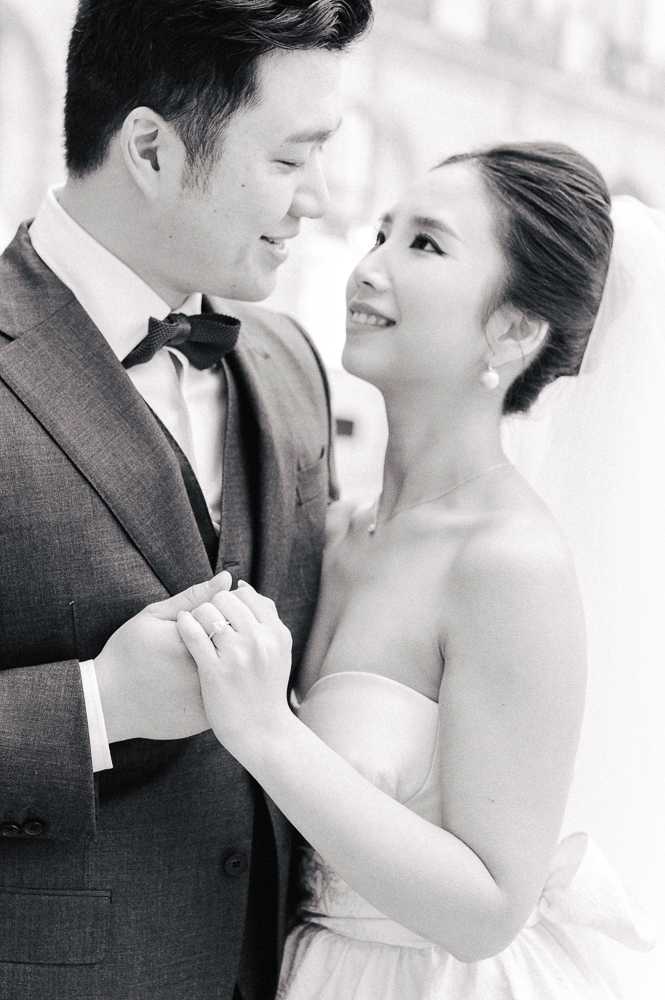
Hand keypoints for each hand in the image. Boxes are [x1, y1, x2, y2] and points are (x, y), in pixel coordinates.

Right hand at [94, 571, 231, 741]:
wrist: (108, 702)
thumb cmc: (128, 653)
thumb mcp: (154, 617)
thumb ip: (194, 596)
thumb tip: (227, 577)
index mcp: (190, 642)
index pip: (228, 619)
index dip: (219, 617)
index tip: (202, 622)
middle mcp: (202, 672)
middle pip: (234, 648)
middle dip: (224, 642)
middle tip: (192, 649)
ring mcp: (204, 698)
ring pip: (231, 675)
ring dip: (226, 666)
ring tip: (190, 666)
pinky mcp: (203, 719)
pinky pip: (223, 699)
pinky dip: (218, 689)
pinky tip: (192, 684)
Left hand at [176, 582, 292, 763]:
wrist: (262, 731)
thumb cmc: (266, 688)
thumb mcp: (278, 650)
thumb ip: (266, 616)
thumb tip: (242, 586)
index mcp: (276, 633)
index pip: (247, 595)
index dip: (230, 599)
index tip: (222, 611)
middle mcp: (259, 640)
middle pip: (226, 599)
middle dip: (213, 605)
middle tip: (206, 619)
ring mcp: (237, 656)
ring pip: (208, 612)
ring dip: (197, 614)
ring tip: (194, 625)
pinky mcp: (215, 671)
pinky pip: (192, 634)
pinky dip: (184, 624)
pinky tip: (181, 626)